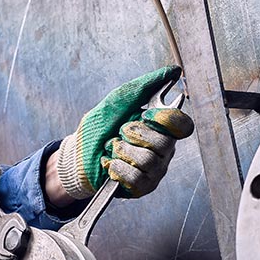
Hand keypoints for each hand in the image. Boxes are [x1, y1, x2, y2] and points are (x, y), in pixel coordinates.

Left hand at [56, 65, 193, 199]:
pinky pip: (137, 179)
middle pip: (164, 143)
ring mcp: (154, 171)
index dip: (163, 119)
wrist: (77, 154)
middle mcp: (163, 151)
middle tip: (121, 133)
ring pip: (149, 161)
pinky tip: (111, 164)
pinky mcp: (142, 188)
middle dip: (134, 135)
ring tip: (113, 149)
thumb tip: (172, 71)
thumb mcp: (120, 100)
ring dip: (122, 151)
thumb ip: (146, 85)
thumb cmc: (100, 128)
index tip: (144, 114)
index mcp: (162, 129)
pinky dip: (117, 168)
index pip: (182, 125)